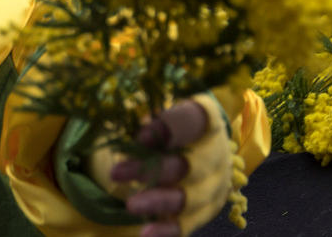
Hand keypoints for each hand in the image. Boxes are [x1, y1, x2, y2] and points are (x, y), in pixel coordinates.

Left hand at [111, 99, 217, 236]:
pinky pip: (187, 224)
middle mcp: (214, 154)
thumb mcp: (156, 108)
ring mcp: (212, 186)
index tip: (138, 137)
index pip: (194, 120)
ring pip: (189, 198)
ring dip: (158, 201)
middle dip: (154, 169)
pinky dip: (167, 230)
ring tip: (130, 205)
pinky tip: (146, 233)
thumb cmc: (167, 121)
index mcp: (206, 121)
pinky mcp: (203, 212)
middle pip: (189, 165)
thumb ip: (143, 113)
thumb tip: (120, 120)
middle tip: (117, 172)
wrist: (193, 144)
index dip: (168, 128)